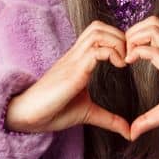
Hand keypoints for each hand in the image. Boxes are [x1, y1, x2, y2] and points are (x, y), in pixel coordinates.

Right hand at [4, 21, 134, 139]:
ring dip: (118, 42)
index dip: (118, 39)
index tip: (130, 58)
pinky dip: (113, 53)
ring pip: (97, 32)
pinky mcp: (73, 71)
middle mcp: (75, 55)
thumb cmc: (53, 111)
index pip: (98, 34)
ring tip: (125, 61)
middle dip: (120, 36)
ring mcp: (73, 60)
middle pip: (98, 27)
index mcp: (78, 60)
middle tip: (130, 57)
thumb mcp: (88, 113)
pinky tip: (119, 66)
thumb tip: (129, 132)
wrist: (27, 115)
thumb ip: (109, 119)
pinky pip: (96, 51)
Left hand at [124, 14, 158, 140]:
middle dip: (132, 31)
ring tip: (127, 56)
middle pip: (153, 22)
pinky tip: (129, 63)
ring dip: (134, 38)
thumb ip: (150, 119)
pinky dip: (138, 52)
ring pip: (153, 30)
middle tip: (124, 51)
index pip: (154, 29)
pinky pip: (156, 52)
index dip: (136, 34)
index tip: (125, 54)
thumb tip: (132, 133)